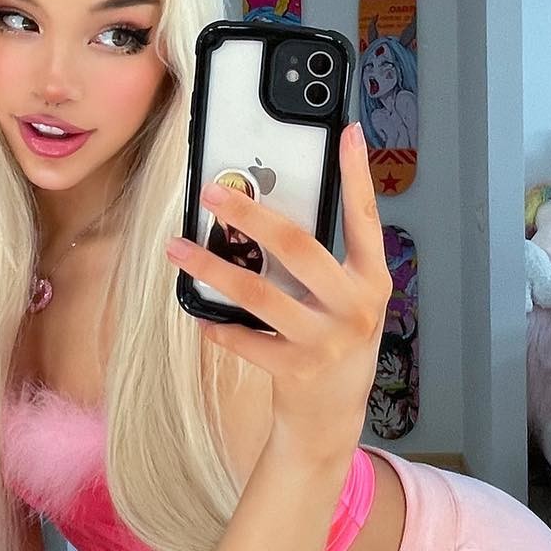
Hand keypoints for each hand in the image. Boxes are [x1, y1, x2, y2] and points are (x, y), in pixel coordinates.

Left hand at [166, 122, 389, 462]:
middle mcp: (353, 308)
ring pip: (259, 293)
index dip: (358, 175)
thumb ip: (321, 262)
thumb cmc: (334, 344)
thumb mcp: (344, 300)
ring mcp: (325, 340)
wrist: (332, 417)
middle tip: (213, 194)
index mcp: (371, 281)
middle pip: (297, 247)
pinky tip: (199, 315)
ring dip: (212, 268)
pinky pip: (244, 339)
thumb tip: (269, 210)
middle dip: (250, 214)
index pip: (365, 218)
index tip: (348, 132)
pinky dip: (217, 325)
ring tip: (179, 249)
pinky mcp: (295, 369)